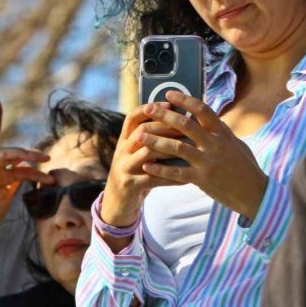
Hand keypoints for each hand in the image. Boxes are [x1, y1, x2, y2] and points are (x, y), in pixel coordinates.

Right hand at [0, 148, 53, 234]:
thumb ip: (15, 187)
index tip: (51, 178)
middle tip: (48, 157)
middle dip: (33, 155)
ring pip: (6, 155)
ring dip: (22, 152)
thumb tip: (29, 179)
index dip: (38, 171)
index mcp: (4, 178)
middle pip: (17, 158)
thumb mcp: (6, 200)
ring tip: (36, 156)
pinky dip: (3, 155)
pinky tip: (16, 155)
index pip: (24, 169)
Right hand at [100, 103, 181, 235]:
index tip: (169, 104)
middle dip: (165, 127)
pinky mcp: (129, 185)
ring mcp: (123, 168)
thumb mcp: (138, 153)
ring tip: (188, 148)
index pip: (132, 117)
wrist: (117, 203)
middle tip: (186, 127)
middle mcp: (121, 151)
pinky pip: (153, 179)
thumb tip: (181, 120)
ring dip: (169, 149)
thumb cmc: (136, 172)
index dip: (149, 108)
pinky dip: (170, 177)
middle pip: (141, 132)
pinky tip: (186, 177)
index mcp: (124, 140)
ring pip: (147, 153)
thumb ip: (152, 139)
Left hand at [139, 92, 267, 221]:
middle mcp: (215, 144)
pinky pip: (176, 173)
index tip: (169, 94)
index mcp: (223, 132)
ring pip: (177, 147)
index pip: (202, 109)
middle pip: (185, 124)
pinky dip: (160, 170)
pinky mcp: (202, 179)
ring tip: (140, 136)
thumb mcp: (236, 143)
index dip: (185, 100)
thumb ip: (219, 132)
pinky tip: (146, 167)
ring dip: (156, 141)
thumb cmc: (246, 167)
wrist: (255, 192)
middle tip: (148, 108)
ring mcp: (208, 162)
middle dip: (164, 115)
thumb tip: (206, 118)